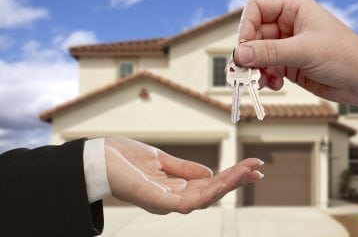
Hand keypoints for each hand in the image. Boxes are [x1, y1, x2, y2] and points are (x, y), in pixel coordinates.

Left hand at [104, 137, 263, 213]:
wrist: (95, 158)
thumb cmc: (122, 159)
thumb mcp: (160, 160)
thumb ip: (183, 169)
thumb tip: (210, 173)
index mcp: (174, 188)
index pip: (208, 184)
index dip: (229, 176)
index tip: (250, 165)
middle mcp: (173, 199)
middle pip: (211, 192)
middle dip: (236, 180)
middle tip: (258, 168)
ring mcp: (166, 202)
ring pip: (206, 197)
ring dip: (229, 185)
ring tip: (250, 171)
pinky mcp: (158, 201)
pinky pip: (190, 201)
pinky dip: (210, 191)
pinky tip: (224, 180)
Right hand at [234, 0, 357, 103]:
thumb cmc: (345, 56)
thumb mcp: (304, 51)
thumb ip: (270, 52)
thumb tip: (240, 54)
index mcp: (294, 8)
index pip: (257, 8)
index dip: (247, 26)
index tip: (244, 47)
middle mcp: (288, 25)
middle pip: (254, 34)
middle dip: (249, 53)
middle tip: (245, 70)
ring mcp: (287, 46)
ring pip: (257, 54)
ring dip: (256, 69)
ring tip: (261, 81)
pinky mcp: (288, 65)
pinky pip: (266, 68)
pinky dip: (265, 77)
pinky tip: (274, 84)